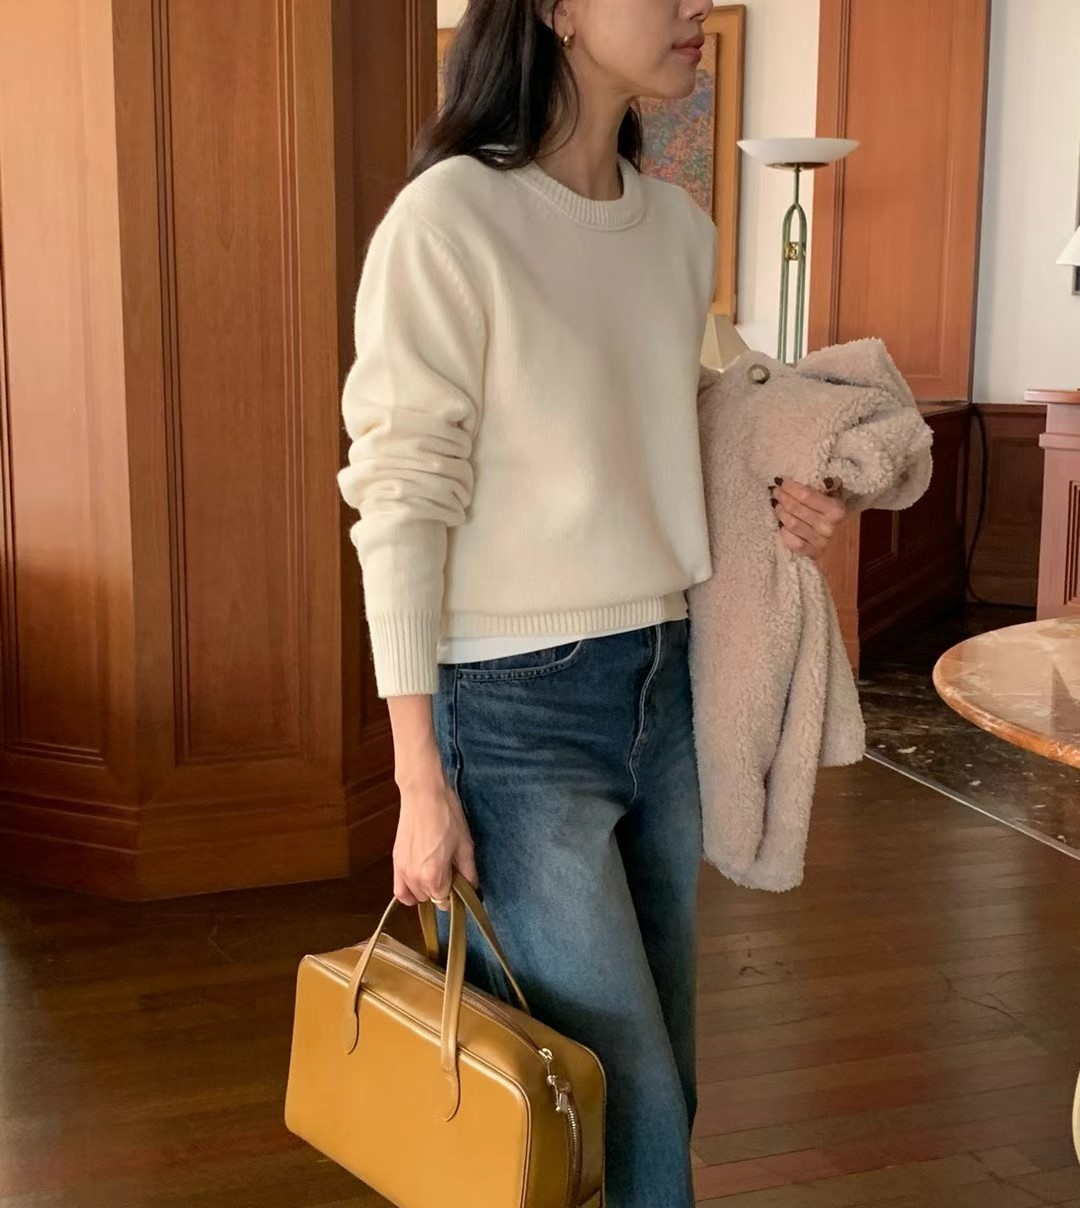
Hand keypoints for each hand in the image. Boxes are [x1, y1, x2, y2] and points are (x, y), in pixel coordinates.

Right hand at [393, 757, 477, 909]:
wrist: (423, 794)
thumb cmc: (447, 816)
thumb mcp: (465, 846)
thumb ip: (469, 873)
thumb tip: (472, 890)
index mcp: (433, 876)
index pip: (444, 902)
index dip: (455, 894)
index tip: (460, 880)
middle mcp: (414, 878)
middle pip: (430, 899)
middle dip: (442, 890)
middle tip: (450, 869)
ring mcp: (401, 871)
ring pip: (415, 896)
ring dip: (427, 889)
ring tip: (436, 870)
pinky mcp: (395, 861)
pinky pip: (399, 890)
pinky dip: (409, 891)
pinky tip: (420, 879)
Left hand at [770, 477, 846, 559]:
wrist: (851, 549)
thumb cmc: (842, 520)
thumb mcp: (839, 501)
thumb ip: (828, 489)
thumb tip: (813, 480)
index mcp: (835, 510)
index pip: (806, 495)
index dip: (791, 488)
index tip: (783, 483)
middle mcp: (827, 526)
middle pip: (796, 508)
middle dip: (783, 498)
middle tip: (777, 492)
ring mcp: (820, 542)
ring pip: (792, 524)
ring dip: (781, 513)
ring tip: (778, 506)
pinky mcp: (813, 554)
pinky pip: (792, 542)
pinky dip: (785, 533)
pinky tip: (783, 526)